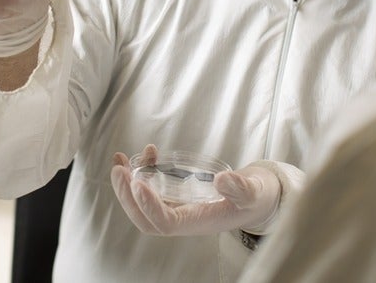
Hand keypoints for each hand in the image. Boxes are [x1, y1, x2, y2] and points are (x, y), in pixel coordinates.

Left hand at [110, 145, 281, 236]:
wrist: (258, 198)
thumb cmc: (255, 198)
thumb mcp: (254, 193)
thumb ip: (241, 188)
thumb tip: (222, 180)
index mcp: (198, 222)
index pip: (165, 223)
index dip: (149, 206)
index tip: (139, 183)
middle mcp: (184, 218)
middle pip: (145, 218)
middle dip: (127, 196)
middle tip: (117, 170)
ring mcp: (178, 207)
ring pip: (144, 205)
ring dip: (127, 185)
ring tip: (118, 160)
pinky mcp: (177, 195)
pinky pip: (153, 190)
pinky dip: (143, 172)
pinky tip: (146, 152)